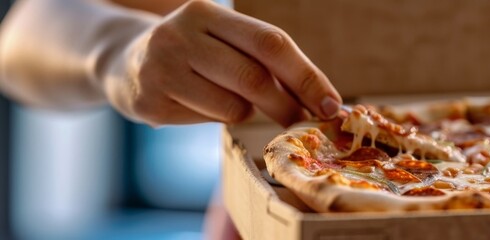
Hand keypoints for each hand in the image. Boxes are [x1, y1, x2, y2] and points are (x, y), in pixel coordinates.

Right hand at [104, 0, 340, 125]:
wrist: (122, 62)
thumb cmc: (195, 53)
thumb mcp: (223, 40)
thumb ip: (265, 60)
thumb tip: (323, 100)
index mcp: (206, 12)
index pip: (271, 43)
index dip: (307, 76)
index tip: (332, 105)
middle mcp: (180, 34)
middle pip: (254, 78)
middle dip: (287, 105)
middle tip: (302, 121)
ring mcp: (161, 68)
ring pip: (233, 106)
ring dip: (248, 112)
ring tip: (232, 101)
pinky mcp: (151, 102)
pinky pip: (208, 121)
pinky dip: (219, 119)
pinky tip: (200, 105)